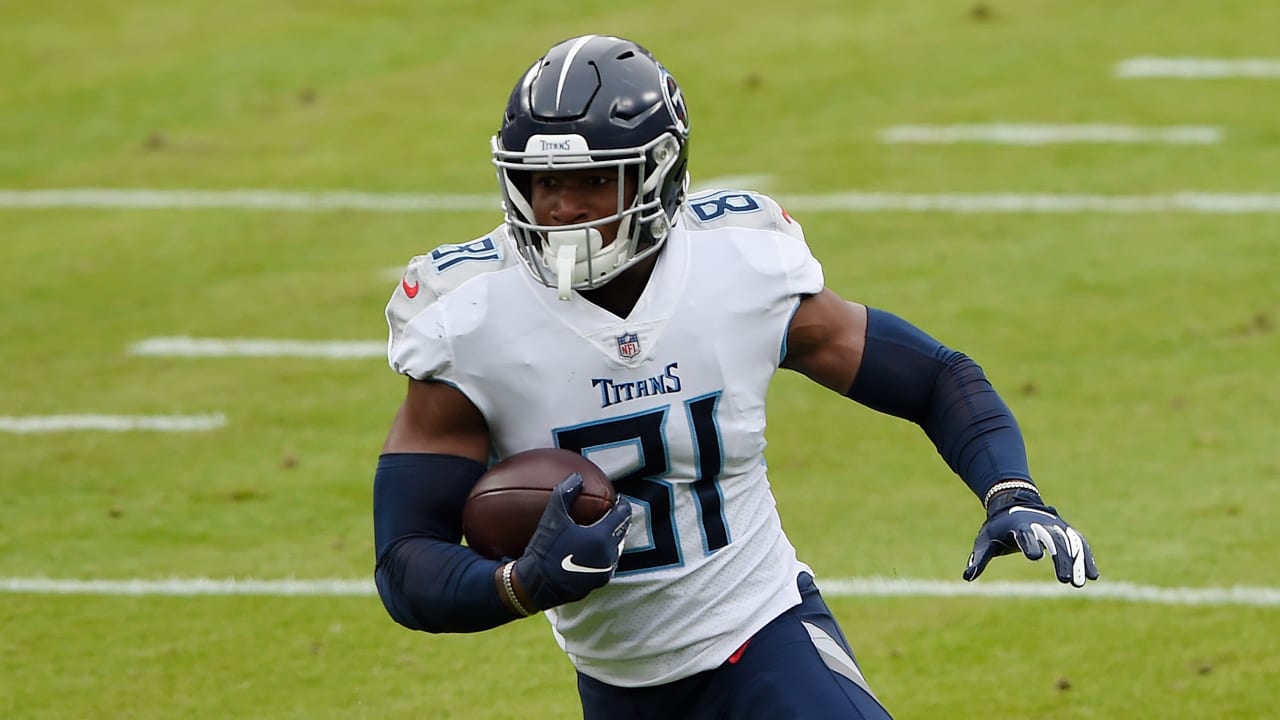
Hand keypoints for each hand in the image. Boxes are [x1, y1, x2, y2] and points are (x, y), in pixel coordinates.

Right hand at [513, 473, 631, 609]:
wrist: (537, 584)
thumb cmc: (545, 549)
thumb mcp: (553, 517)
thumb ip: (566, 493)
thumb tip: (577, 477)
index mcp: (601, 537)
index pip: (622, 516)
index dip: (622, 505)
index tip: (619, 499)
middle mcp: (608, 555)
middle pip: (621, 532)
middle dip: (619, 521)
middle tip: (613, 512)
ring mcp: (605, 570)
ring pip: (616, 549)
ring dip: (613, 538)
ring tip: (604, 529)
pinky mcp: (599, 582)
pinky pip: (608, 563)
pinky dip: (606, 553)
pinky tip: (595, 549)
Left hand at [963, 485, 1097, 587]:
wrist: (1014, 502)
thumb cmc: (998, 527)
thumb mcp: (985, 540)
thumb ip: (979, 558)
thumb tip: (967, 577)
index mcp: (1018, 526)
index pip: (1025, 535)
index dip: (1030, 544)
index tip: (1035, 557)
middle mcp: (1040, 524)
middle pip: (1053, 541)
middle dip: (1060, 559)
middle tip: (1064, 580)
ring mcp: (1055, 526)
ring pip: (1070, 543)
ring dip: (1077, 562)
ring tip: (1080, 583)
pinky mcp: (1066, 530)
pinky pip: (1079, 543)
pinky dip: (1087, 558)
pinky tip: (1094, 576)